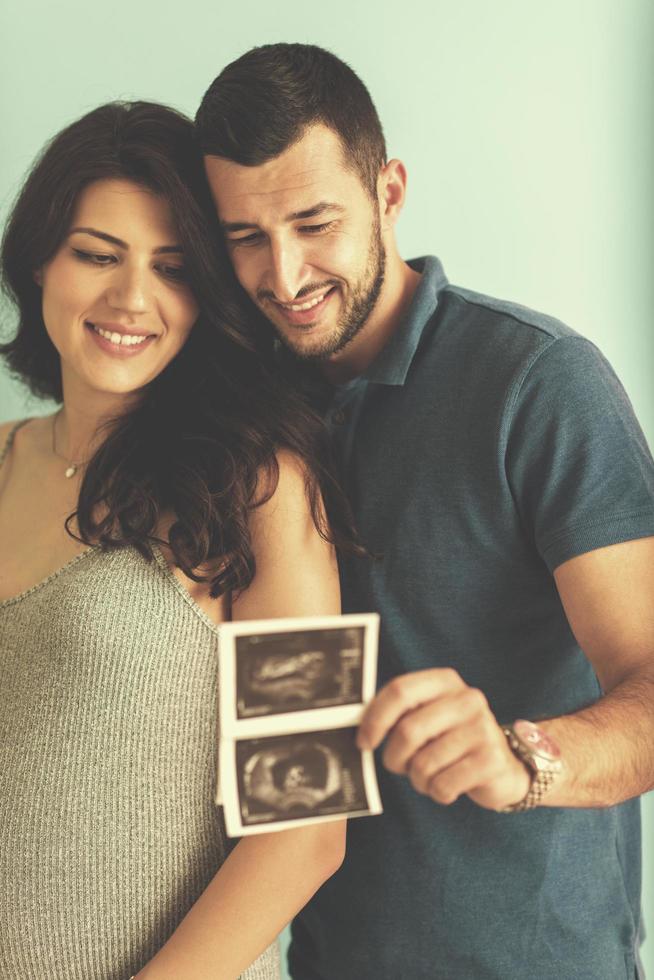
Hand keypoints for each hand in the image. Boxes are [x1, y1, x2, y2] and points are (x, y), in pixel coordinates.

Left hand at [357, 669, 530, 809]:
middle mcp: (467, 699)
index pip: (399, 690)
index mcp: (445, 681)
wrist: (503, 767)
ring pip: (424, 763)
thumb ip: (399, 714)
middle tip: (397, 766)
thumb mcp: (429, 717)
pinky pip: (443, 784)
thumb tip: (359, 726)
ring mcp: (482, 728)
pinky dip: (437, 792)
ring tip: (429, 776)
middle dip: (394, 757)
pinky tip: (448, 785)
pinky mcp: (491, 760)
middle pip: (408, 730)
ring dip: (418, 779)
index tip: (364, 742)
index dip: (375, 718)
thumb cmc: (452, 741)